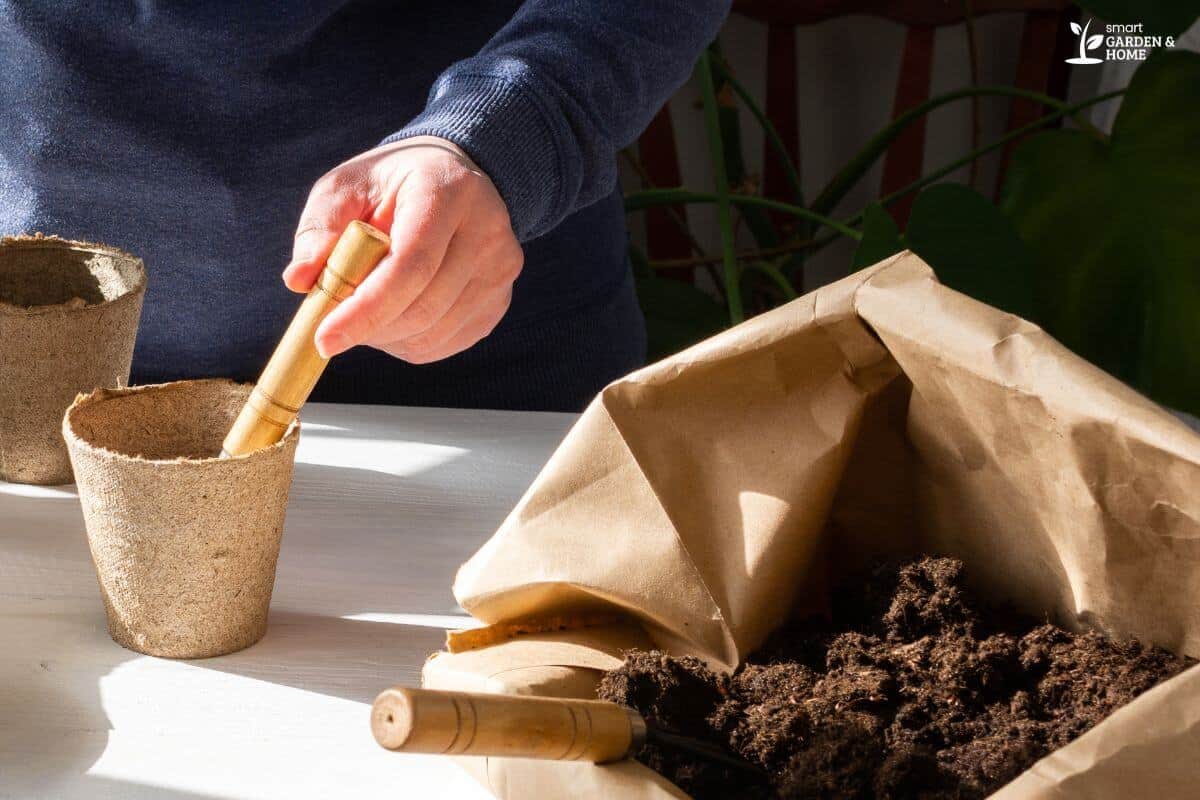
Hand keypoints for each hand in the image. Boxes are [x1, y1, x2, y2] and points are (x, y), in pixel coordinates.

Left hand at [283, 136, 522, 362]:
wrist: (452, 180)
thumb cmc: (391, 185)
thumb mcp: (346, 188)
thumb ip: (320, 229)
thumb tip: (299, 280)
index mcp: (447, 191)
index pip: (411, 265)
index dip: (367, 308)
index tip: (324, 339)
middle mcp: (487, 231)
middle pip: (423, 306)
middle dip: (368, 326)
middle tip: (332, 324)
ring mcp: (500, 270)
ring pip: (433, 332)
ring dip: (385, 336)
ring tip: (364, 309)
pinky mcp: (500, 301)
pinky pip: (444, 343)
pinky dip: (407, 342)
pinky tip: (393, 313)